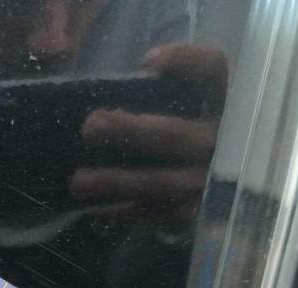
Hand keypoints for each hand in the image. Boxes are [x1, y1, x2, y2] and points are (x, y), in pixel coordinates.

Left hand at [70, 43, 227, 222]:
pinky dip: (120, 209)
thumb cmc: (187, 138)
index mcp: (220, 105)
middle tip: (90, 127)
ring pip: (159, 183)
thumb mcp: (184, 108)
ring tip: (78, 181)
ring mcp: (207, 182)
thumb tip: (89, 87)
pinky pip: (153, 213)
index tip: (148, 62)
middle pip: (174, 135)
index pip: (213, 72)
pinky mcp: (194, 214)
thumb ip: (152, 92)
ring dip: (115, 181)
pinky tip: (93, 207)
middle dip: (130, 131)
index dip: (186, 62)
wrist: (219, 187)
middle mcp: (218, 143)